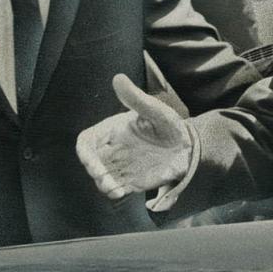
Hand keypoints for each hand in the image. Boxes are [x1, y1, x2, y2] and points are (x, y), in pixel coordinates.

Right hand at [76, 74, 193, 200]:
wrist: (187, 148)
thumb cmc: (170, 125)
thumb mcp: (156, 110)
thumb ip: (136, 98)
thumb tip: (118, 78)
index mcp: (112, 131)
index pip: (87, 141)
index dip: (85, 152)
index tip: (90, 160)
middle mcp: (112, 150)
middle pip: (91, 162)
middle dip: (93, 170)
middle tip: (103, 176)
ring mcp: (121, 167)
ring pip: (100, 178)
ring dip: (102, 184)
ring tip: (113, 188)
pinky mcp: (130, 182)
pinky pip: (115, 190)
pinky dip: (113, 193)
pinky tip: (120, 193)